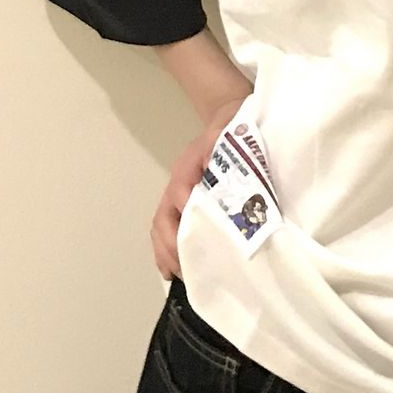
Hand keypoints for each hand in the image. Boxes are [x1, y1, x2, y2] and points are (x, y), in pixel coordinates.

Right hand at [149, 93, 248, 280]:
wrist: (227, 117)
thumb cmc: (229, 128)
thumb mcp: (227, 131)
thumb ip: (219, 145)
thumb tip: (210, 167)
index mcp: (187, 167)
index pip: (179, 194)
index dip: (184, 216)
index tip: (194, 239)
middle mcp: (178, 184)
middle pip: (163, 218)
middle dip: (169, 245)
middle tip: (184, 269)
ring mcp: (178, 194)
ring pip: (162, 227)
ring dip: (165, 252)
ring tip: (178, 275)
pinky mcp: (185, 203)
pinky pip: (168, 228)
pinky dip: (166, 250)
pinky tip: (172, 270)